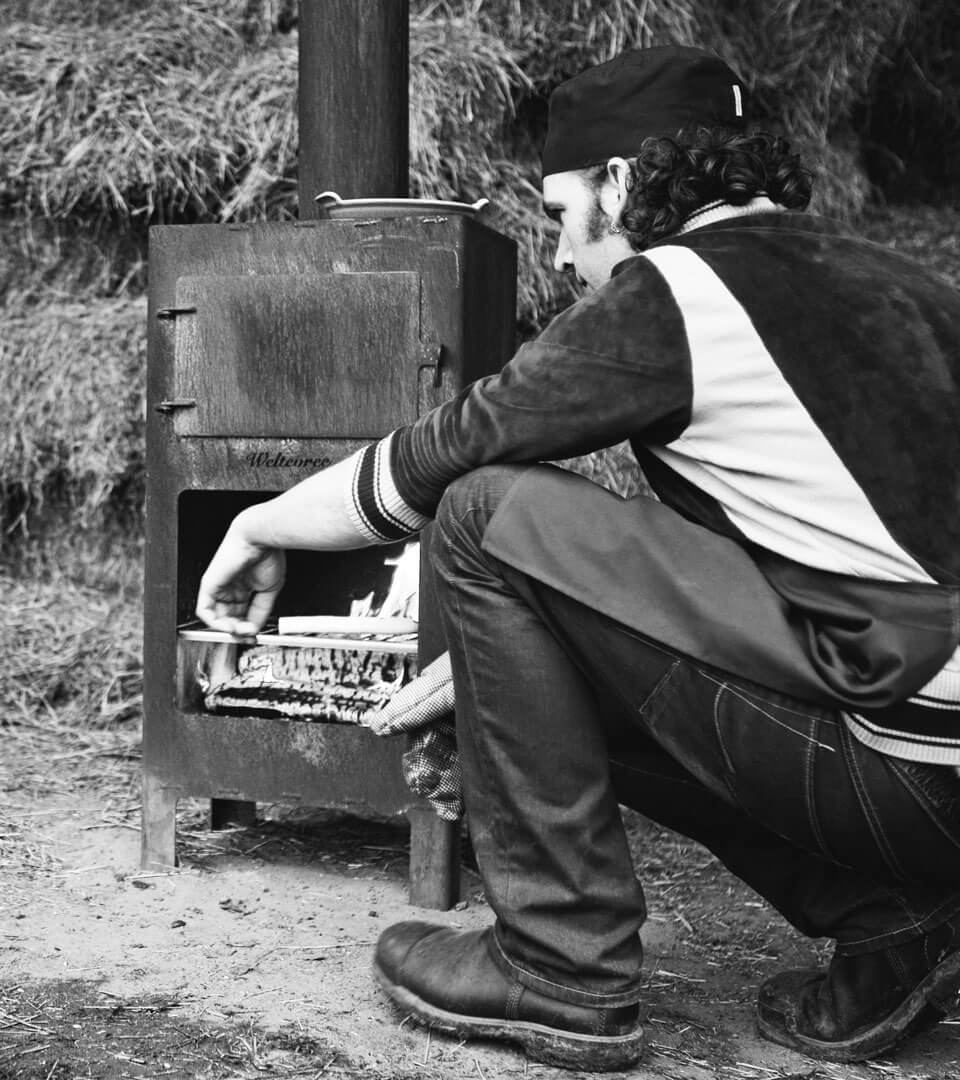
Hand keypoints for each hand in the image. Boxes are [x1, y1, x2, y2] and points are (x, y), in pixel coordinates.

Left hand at [195, 521, 285, 635]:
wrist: (260, 539)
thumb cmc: (268, 556)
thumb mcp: (269, 590)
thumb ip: (261, 611)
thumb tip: (255, 629)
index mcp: (244, 586)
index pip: (241, 614)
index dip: (247, 628)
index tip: (255, 635)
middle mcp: (230, 588)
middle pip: (229, 618)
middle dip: (238, 631)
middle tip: (247, 636)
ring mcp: (219, 587)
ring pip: (216, 617)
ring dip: (228, 630)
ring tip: (240, 631)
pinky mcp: (209, 585)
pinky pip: (205, 611)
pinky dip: (215, 623)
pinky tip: (228, 626)